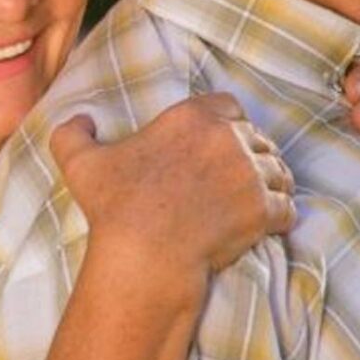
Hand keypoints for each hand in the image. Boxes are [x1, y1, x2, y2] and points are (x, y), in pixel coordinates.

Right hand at [49, 94, 294, 274]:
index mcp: (191, 117)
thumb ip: (71, 132)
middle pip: (258, 137)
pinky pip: (287, 207)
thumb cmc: (115, 208)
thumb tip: (79, 118)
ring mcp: (249, 173)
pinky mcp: (263, 209)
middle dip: (253, 154)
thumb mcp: (79, 162)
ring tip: (260, 198)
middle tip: (241, 176)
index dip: (228, 123)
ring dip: (272, 183)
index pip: (228, 105)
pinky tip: (270, 223)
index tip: (220, 142)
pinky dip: (281, 215)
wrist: (144, 254)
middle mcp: (227, 138)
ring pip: (278, 170)